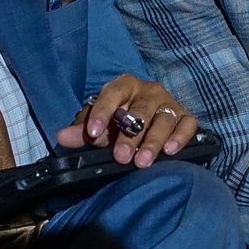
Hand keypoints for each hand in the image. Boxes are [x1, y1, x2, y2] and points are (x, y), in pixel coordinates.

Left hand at [56, 73, 199, 166]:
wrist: (151, 119)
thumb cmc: (120, 121)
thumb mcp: (100, 124)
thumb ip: (82, 131)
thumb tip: (61, 136)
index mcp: (124, 86)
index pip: (112, 94)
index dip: (103, 113)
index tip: (93, 134)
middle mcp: (149, 91)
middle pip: (140, 110)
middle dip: (130, 135)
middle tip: (121, 157)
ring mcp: (169, 103)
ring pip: (163, 119)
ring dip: (153, 141)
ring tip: (143, 162)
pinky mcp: (186, 117)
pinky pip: (187, 125)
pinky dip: (180, 137)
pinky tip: (171, 151)